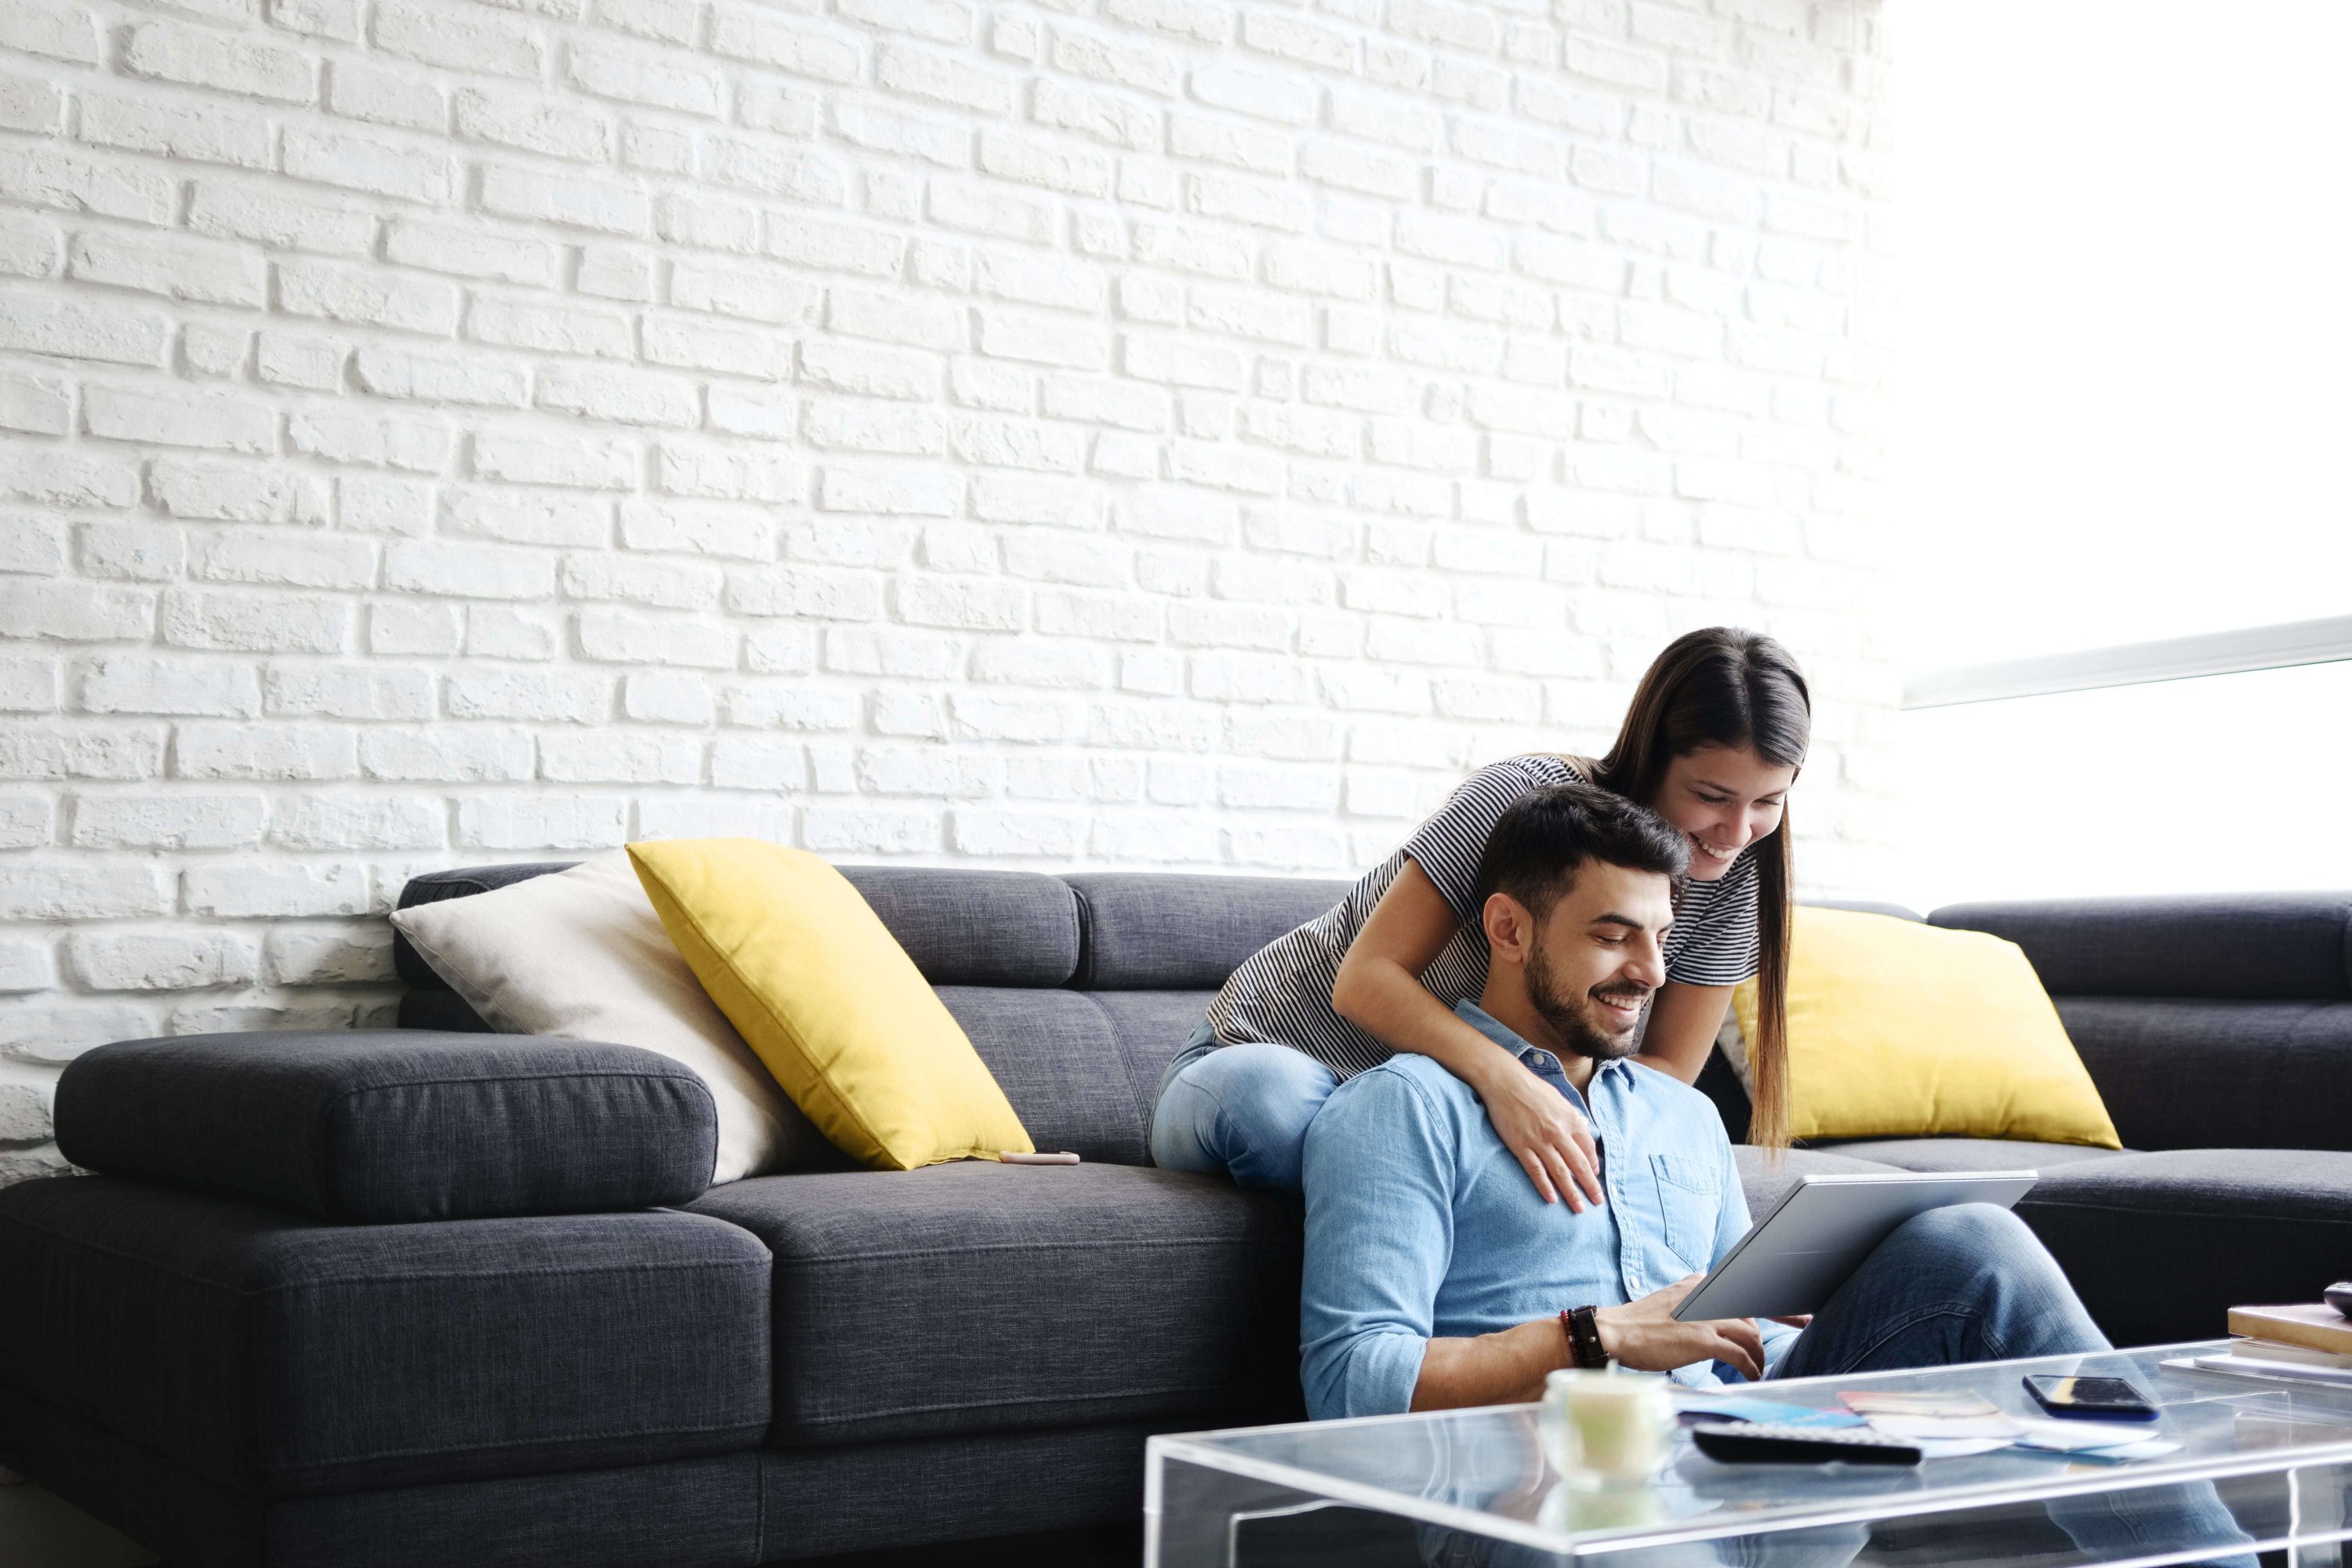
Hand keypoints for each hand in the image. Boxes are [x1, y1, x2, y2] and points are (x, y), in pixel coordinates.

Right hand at [1473, 1056, 1603, 1208]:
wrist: (1505, 1081)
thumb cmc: (1532, 1089)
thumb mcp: (1560, 1100)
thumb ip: (1572, 1118)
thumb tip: (1583, 1131)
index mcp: (1570, 1120)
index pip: (1588, 1150)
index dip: (1593, 1167)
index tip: (1595, 1177)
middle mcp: (1558, 1132)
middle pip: (1579, 1165)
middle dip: (1591, 1186)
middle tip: (1598, 1202)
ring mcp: (1539, 1141)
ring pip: (1560, 1172)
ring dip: (1571, 1193)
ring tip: (1579, 1208)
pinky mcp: (1521, 1146)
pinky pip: (1536, 1171)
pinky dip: (1544, 1186)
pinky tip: (1552, 1199)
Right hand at [1594, 1275, 1764, 1380]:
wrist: (1618, 1332)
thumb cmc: (1639, 1323)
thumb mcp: (1672, 1301)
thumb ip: (1694, 1304)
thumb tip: (1712, 1322)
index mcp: (1699, 1283)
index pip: (1739, 1295)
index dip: (1755, 1315)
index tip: (1762, 1329)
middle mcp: (1708, 1295)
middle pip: (1750, 1316)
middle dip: (1757, 1338)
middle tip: (1756, 1353)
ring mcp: (1707, 1318)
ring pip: (1751, 1336)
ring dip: (1757, 1355)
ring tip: (1756, 1367)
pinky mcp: (1704, 1341)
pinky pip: (1740, 1355)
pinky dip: (1750, 1367)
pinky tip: (1750, 1374)